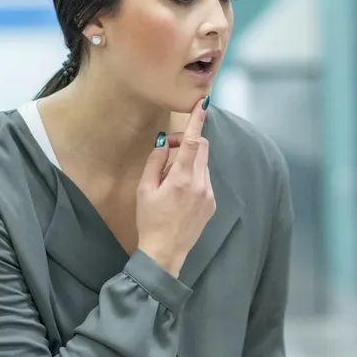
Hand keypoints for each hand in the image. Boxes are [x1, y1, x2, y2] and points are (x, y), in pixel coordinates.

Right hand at [136, 98, 215, 276]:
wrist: (165, 252)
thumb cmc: (150, 220)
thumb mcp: (145, 189)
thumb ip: (155, 161)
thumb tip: (163, 142)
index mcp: (182, 178)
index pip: (192, 141)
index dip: (197, 120)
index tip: (203, 103)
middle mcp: (200, 184)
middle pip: (201, 148)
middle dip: (186, 141)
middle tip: (167, 148)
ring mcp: (209, 194)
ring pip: (202, 164)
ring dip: (188, 161)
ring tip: (169, 180)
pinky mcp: (212, 203)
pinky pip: (204, 179)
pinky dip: (193, 176)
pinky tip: (179, 194)